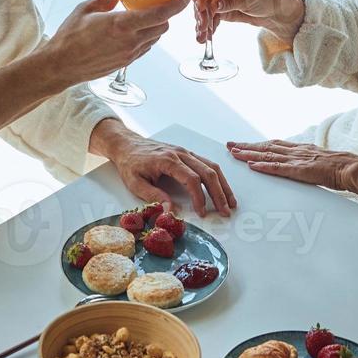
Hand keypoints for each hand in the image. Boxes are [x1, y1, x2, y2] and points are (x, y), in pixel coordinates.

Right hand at [46, 0, 188, 85]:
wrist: (61, 67)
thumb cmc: (69, 38)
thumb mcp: (86, 9)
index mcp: (121, 25)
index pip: (159, 14)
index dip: (175, 5)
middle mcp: (129, 41)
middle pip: (162, 27)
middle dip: (166, 14)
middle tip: (163, 2)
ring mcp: (129, 54)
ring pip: (155, 38)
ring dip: (157, 27)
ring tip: (148, 15)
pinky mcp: (126, 63)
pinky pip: (145, 48)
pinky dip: (146, 37)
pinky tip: (135, 30)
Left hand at [92, 122, 236, 216]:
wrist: (126, 144)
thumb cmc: (129, 163)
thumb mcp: (134, 182)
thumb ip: (153, 196)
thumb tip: (171, 211)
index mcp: (168, 160)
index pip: (191, 179)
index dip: (199, 197)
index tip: (202, 213)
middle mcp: (181, 153)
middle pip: (207, 172)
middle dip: (219, 193)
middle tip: (225, 211)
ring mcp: (185, 152)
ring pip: (211, 166)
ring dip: (223, 185)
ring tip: (230, 203)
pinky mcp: (187, 154)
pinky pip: (207, 164)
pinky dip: (217, 177)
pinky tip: (222, 189)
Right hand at [192, 0, 304, 43]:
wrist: (275, 12)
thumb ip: (231, 2)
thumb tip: (214, 5)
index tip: (200, 9)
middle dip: (200, 14)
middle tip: (202, 27)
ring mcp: (220, 0)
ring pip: (205, 11)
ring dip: (202, 24)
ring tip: (201, 37)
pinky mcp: (222, 11)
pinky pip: (211, 19)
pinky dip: (208, 28)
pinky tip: (205, 37)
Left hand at [226, 139, 357, 197]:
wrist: (353, 168)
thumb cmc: (341, 168)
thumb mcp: (321, 162)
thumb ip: (308, 162)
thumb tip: (300, 167)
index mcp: (301, 149)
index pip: (273, 145)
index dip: (256, 144)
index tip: (242, 144)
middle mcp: (296, 151)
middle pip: (266, 147)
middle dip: (246, 146)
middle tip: (229, 145)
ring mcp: (298, 160)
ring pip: (268, 155)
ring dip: (249, 154)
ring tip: (233, 153)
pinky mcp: (301, 170)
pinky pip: (279, 168)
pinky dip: (264, 166)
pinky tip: (252, 166)